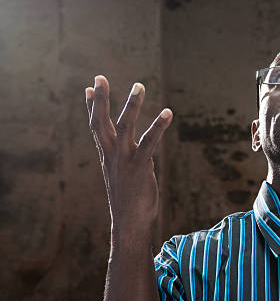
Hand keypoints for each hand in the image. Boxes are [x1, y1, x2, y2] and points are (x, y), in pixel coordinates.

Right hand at [86, 75, 172, 236]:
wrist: (130, 223)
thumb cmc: (129, 199)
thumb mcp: (122, 174)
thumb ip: (124, 158)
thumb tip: (129, 148)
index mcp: (107, 155)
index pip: (96, 127)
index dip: (93, 107)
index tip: (91, 88)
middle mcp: (112, 155)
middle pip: (102, 122)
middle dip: (102, 100)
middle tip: (99, 77)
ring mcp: (124, 160)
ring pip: (125, 127)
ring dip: (132, 105)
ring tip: (139, 85)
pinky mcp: (139, 167)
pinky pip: (149, 142)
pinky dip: (158, 126)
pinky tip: (167, 113)